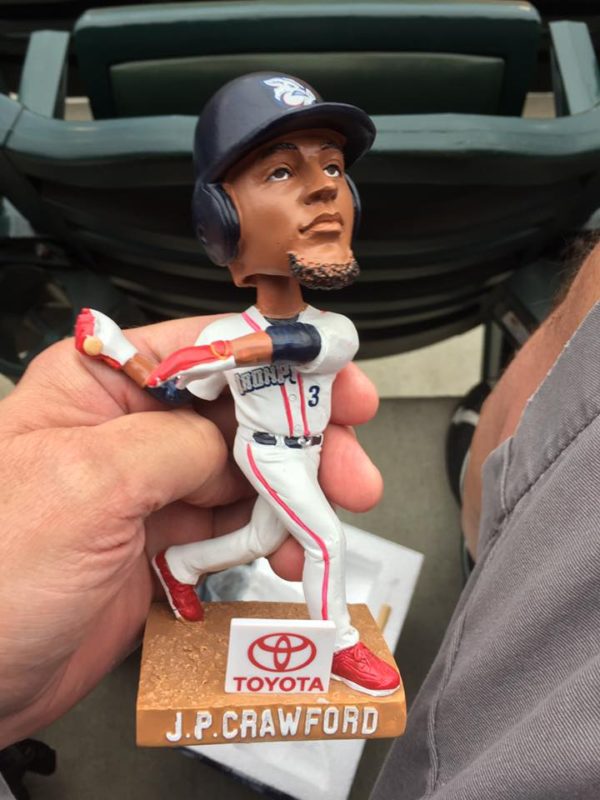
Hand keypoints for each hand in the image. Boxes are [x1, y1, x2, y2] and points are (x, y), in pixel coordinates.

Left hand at [0, 315, 381, 746]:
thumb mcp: (87, 484)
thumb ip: (177, 446)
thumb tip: (238, 443)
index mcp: (99, 387)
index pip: (206, 348)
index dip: (279, 360)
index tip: (336, 380)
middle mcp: (127, 430)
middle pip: (237, 413)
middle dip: (300, 437)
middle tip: (349, 462)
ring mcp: (146, 488)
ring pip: (242, 474)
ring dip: (291, 496)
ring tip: (325, 521)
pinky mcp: (159, 542)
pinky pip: (229, 528)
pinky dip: (264, 540)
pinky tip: (284, 554)